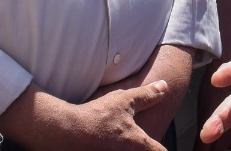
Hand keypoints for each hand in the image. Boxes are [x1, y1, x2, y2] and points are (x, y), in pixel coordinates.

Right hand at [4, 80, 170, 150]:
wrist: (66, 129)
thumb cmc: (96, 115)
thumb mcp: (124, 100)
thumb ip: (147, 95)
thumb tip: (165, 87)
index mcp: (137, 144)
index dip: (161, 149)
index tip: (160, 146)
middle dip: (145, 147)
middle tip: (143, 141)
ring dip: (128, 147)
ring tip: (120, 139)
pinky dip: (112, 148)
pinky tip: (109, 142)